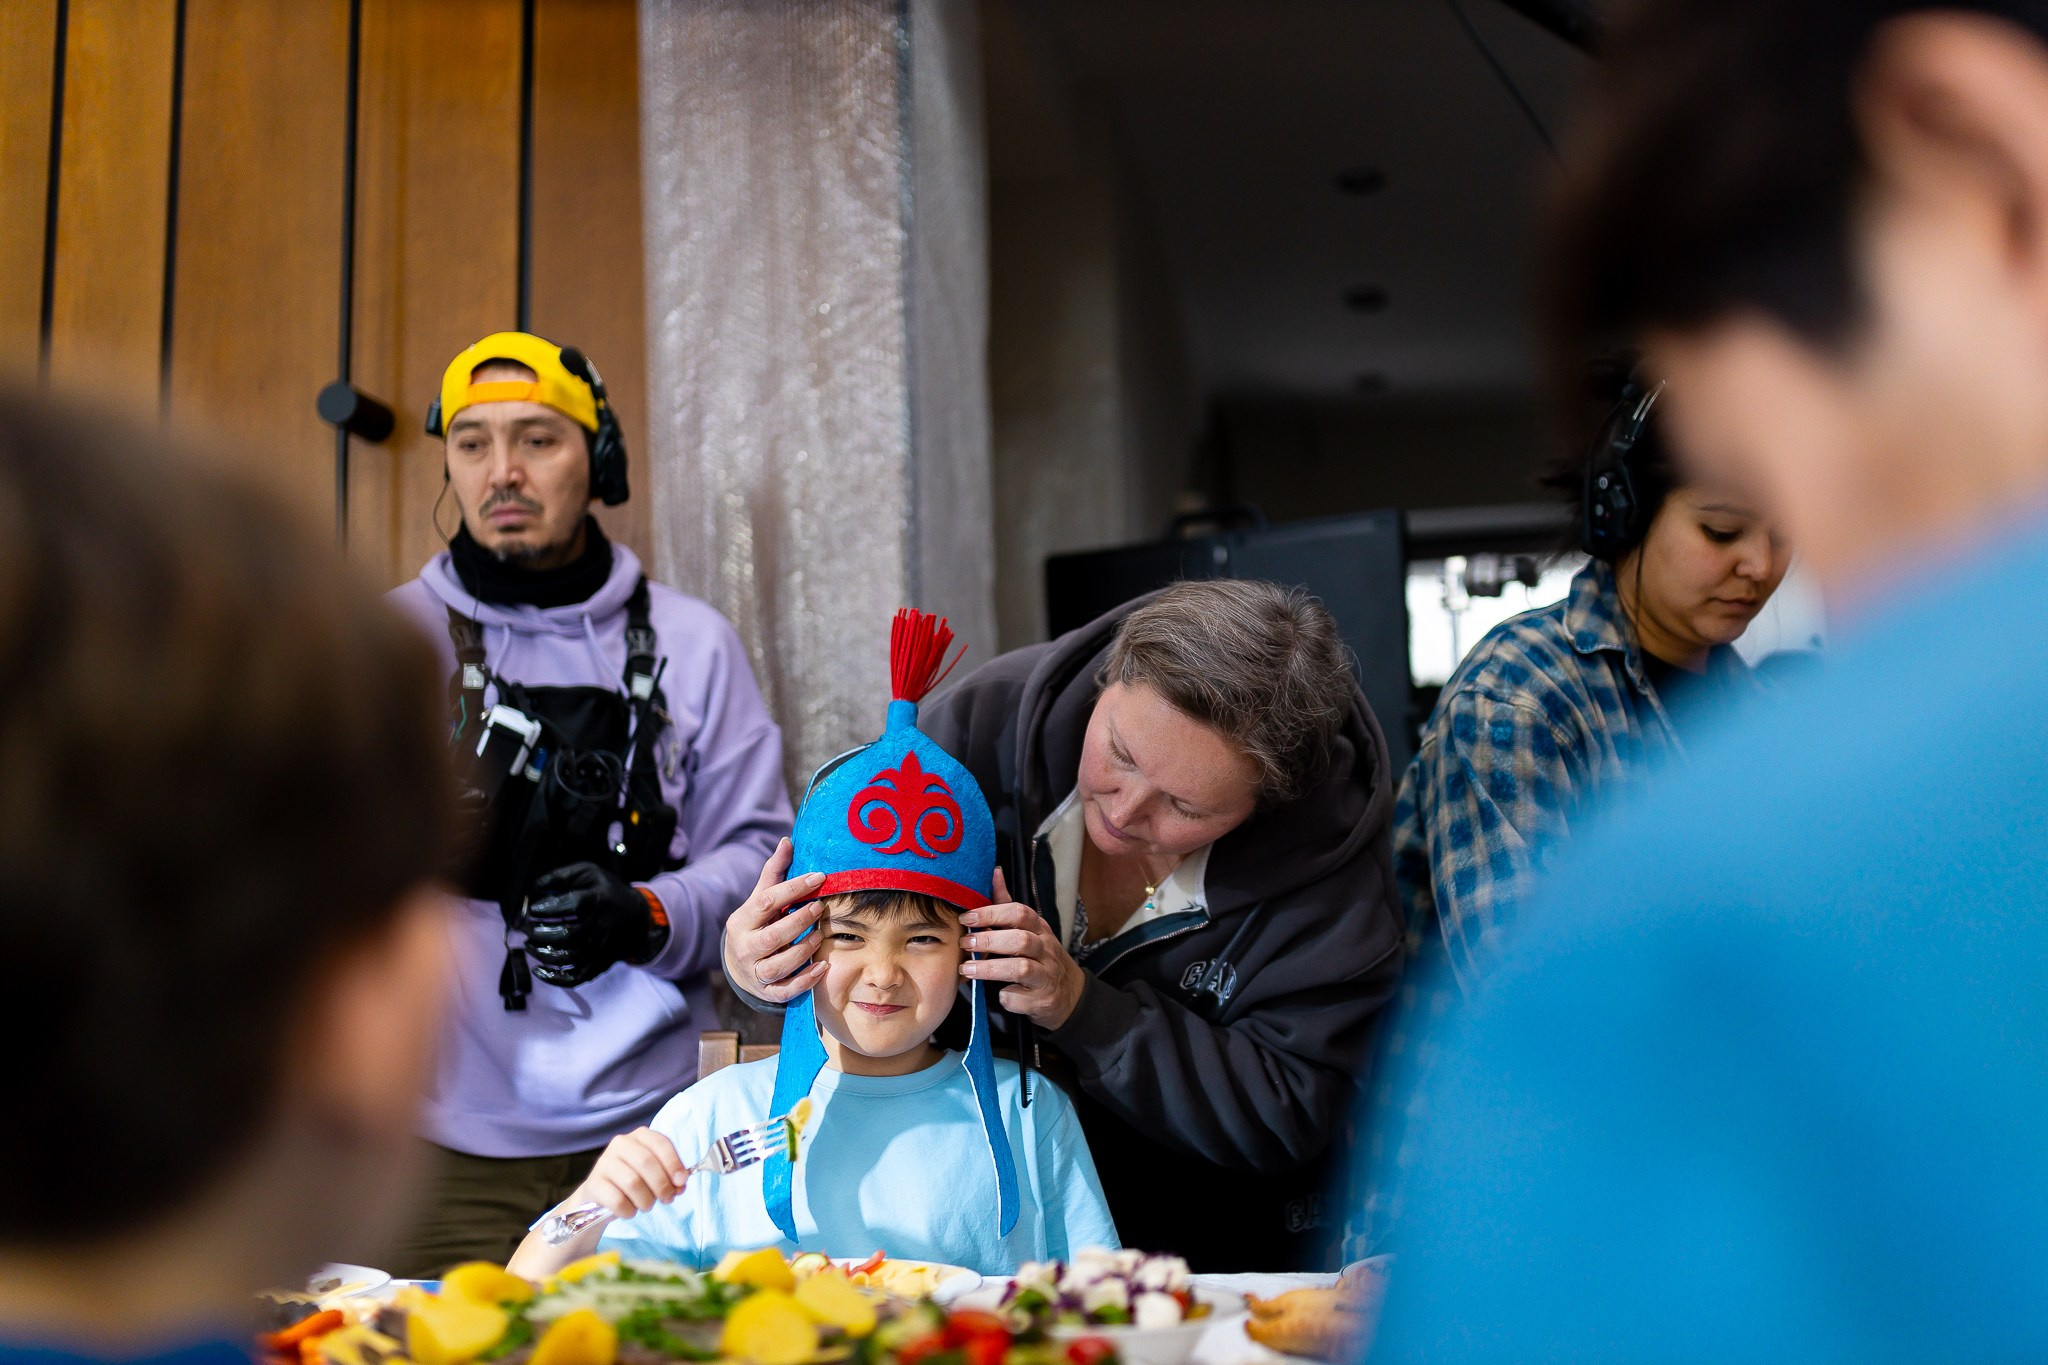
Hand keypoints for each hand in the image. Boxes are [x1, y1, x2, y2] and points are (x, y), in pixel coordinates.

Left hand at [525, 862, 663, 987]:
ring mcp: (602, 948)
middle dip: (539, 933)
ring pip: (569, 958)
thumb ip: (560, 876)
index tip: (534, 909)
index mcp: (600, 900)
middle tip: (525, 928)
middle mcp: (603, 926)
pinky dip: (555, 979)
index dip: (549, 907)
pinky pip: (577, 977)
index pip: (574, 904)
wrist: (638, 917)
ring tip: (529, 945)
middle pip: (568, 935)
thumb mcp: (589, 873)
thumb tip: (535, 887)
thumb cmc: (607, 891)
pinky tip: (539, 971)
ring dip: (542, 954)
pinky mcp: (600, 964)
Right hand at [574, 1127, 689, 1216]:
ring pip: (633, 1183)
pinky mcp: (593, 1184)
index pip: (661, 1143)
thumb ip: (671, 1176)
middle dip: (662, 1185)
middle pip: (647, 1162)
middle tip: (667, 1199)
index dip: (674, 1163)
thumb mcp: (655, 1174)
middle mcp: (620, 1143)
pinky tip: (629, 1210)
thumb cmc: (635, 1181)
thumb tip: (681, 1184)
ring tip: (646, 1205)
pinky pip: (617, 1200)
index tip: (681, 1182)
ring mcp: (604, 1162)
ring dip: (646, 1200)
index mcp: (640, 1136)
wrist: (602, 1196)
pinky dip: (629, 1210)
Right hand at [722, 838, 829, 1003]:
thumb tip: (788, 841)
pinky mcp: (766, 992)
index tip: (819, 877)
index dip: (793, 889)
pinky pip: (786, 990)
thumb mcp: (760, 899)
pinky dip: (805, 981)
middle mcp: (745, 948)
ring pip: (778, 966)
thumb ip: (775, 872)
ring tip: (820, 935)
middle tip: (820, 907)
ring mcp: (754, 972)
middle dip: (799, 921)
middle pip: (772, 937)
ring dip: (803, 950)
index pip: (766, 902)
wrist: (740, 965)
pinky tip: (822, 966)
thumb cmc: (757, 924)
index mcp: (742, 921)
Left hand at [959, 868, 1087, 1028]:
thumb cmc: (1041, 957)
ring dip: (990, 968)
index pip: (1019, 913)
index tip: (967, 917)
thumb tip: (994, 872)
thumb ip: (1008, 904)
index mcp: (1040, 929)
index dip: (992, 913)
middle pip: (1020, 939)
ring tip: (967, 969)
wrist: (1069, 995)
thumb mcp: (1030, 929)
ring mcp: (1046, 975)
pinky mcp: (1042, 1000)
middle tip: (965, 943)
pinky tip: (997, 994)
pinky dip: (1007, 996)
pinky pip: (1021, 998)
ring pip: (1020, 968)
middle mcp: (1046, 950)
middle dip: (989, 940)